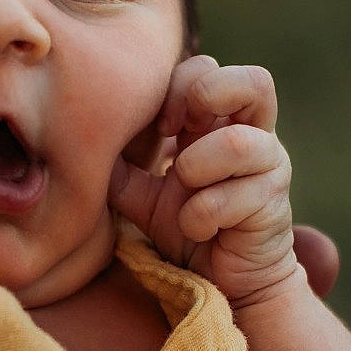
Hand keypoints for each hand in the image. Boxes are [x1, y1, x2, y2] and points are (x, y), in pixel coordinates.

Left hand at [109, 55, 298, 310]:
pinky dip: (199, 217)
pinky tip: (197, 229)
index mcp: (222, 121)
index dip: (177, 87)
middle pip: (255, 82)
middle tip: (176, 136)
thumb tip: (76, 142)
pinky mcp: (273, 207)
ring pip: (239, 143)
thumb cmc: (188, 224)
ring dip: (195, 168)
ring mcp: (270, 169)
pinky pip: (230, 199)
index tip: (158, 128)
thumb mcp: (142, 193)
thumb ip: (119, 166)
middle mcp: (255, 135)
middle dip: (204, 102)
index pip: (207, 69)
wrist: (225, 280)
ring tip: (184, 194)